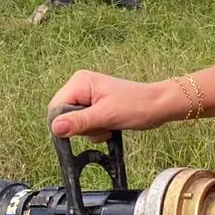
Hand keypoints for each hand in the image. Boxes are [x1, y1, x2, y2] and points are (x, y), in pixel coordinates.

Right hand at [48, 70, 184, 140]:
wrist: (159, 106)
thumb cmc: (137, 105)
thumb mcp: (106, 116)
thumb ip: (79, 122)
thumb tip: (55, 128)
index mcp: (79, 82)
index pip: (56, 107)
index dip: (65, 123)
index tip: (81, 131)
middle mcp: (80, 87)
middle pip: (64, 116)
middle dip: (82, 127)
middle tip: (101, 126)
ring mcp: (88, 97)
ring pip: (75, 123)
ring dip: (91, 131)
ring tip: (109, 125)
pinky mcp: (95, 107)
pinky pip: (85, 124)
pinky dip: (96, 130)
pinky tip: (110, 127)